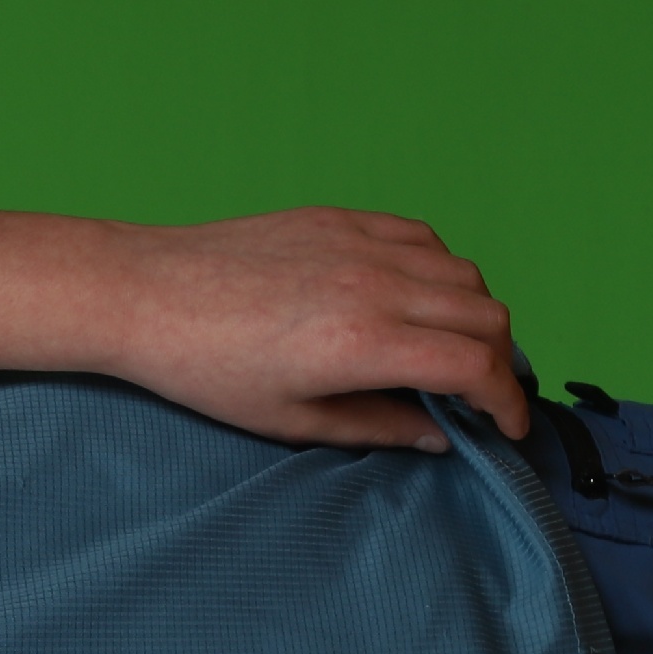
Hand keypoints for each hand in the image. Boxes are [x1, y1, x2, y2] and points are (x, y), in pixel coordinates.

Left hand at [108, 207, 529, 450]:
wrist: (146, 294)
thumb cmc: (203, 367)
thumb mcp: (289, 420)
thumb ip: (375, 426)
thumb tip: (437, 434)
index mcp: (363, 343)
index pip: (476, 366)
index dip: (506, 401)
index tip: (506, 426)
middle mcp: (375, 285)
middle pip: (486, 316)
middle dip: (499, 362)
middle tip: (482, 394)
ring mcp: (360, 243)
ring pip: (464, 274)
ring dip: (475, 315)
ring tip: (452, 349)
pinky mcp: (340, 218)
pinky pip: (422, 238)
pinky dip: (440, 270)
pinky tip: (418, 298)